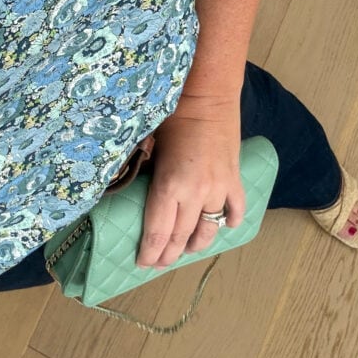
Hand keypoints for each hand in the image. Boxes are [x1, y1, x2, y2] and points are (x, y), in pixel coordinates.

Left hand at [135, 97, 245, 268]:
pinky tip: (222, 227)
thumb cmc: (171, 113)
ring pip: (208, 229)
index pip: (158, 232)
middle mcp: (196, 194)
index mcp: (170, 185)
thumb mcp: (146, 141)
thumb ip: (138, 167)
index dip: (149, 251)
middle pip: (181, 236)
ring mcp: (219, 189)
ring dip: (196, 244)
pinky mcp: (234, 179)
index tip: (142, 263)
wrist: (207, 94)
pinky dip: (229, 221)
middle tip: (158, 263)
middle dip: (168, 254)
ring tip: (185, 249)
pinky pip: (235, 209)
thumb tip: (123, 184)